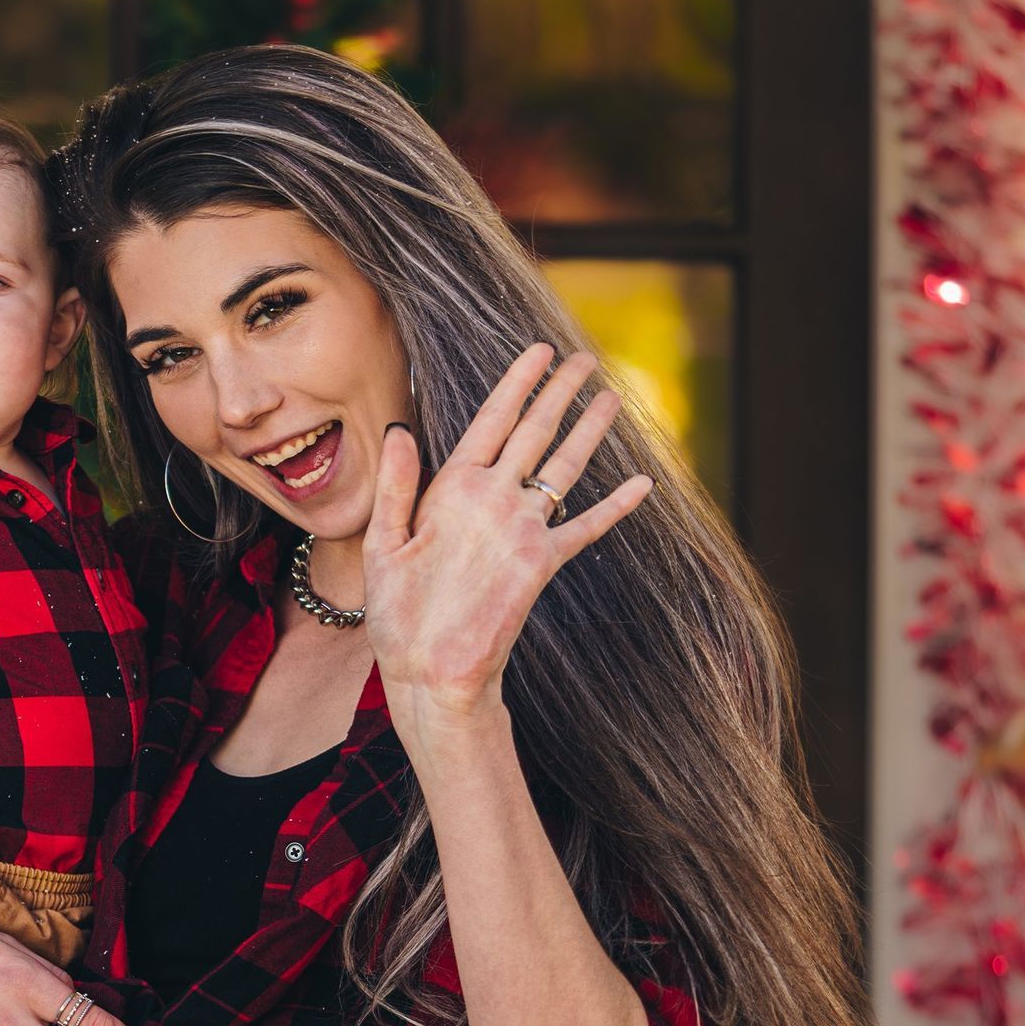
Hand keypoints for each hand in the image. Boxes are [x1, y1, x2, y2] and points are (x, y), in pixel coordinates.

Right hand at [363, 342, 652, 728]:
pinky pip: (588, 527)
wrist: (437, 674)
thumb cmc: (399, 614)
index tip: (540, 351)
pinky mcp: (545, 564)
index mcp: (451, 489)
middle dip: (561, 392)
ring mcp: (524, 531)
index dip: (519, 382)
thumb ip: (396, 487)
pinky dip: (617, 505)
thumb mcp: (381, 547)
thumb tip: (401, 431)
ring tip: (611, 399)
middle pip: (536, 432)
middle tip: (584, 360)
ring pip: (565, 467)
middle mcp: (494, 501)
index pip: (492, 420)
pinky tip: (643, 483)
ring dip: (592, 430)